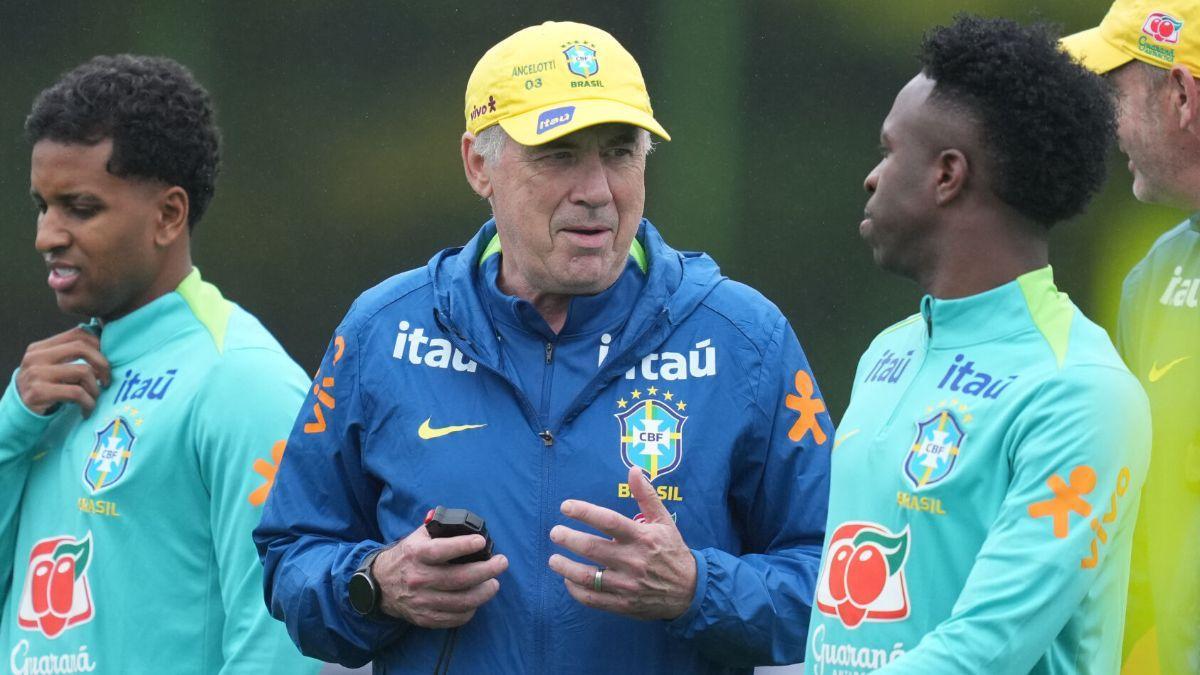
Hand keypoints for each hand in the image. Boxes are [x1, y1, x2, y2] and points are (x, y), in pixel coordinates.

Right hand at [16, 327, 110, 416]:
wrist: (20, 411)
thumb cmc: (44, 387)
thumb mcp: (52, 367)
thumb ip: (70, 356)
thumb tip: (105, 349)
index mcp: (41, 347)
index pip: (77, 334)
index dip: (99, 344)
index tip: (107, 360)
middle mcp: (36, 357)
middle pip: (81, 347)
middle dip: (102, 363)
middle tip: (107, 379)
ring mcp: (36, 374)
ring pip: (83, 371)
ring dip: (95, 388)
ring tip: (94, 397)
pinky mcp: (39, 392)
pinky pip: (76, 392)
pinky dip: (88, 402)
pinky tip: (87, 409)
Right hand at [373, 523, 507, 628]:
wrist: (380, 585)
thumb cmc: (407, 557)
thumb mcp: (417, 538)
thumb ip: (438, 529)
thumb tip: (466, 524)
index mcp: (416, 554)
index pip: (441, 551)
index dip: (463, 546)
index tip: (481, 541)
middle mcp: (418, 578)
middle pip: (458, 578)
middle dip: (486, 570)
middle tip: (501, 563)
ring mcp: (422, 601)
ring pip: (461, 601)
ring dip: (483, 593)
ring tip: (494, 583)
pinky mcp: (425, 618)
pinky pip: (454, 618)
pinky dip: (470, 610)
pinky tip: (477, 600)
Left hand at [548, 466, 696, 620]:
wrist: (690, 591)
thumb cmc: (673, 551)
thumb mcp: (664, 521)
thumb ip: (646, 495)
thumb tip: (634, 469)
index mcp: (642, 537)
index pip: (608, 521)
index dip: (584, 512)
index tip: (566, 507)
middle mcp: (633, 560)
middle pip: (592, 548)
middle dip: (568, 539)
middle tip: (555, 533)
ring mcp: (627, 584)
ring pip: (588, 577)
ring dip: (566, 568)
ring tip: (553, 559)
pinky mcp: (623, 604)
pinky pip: (593, 599)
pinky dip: (576, 590)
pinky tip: (569, 580)